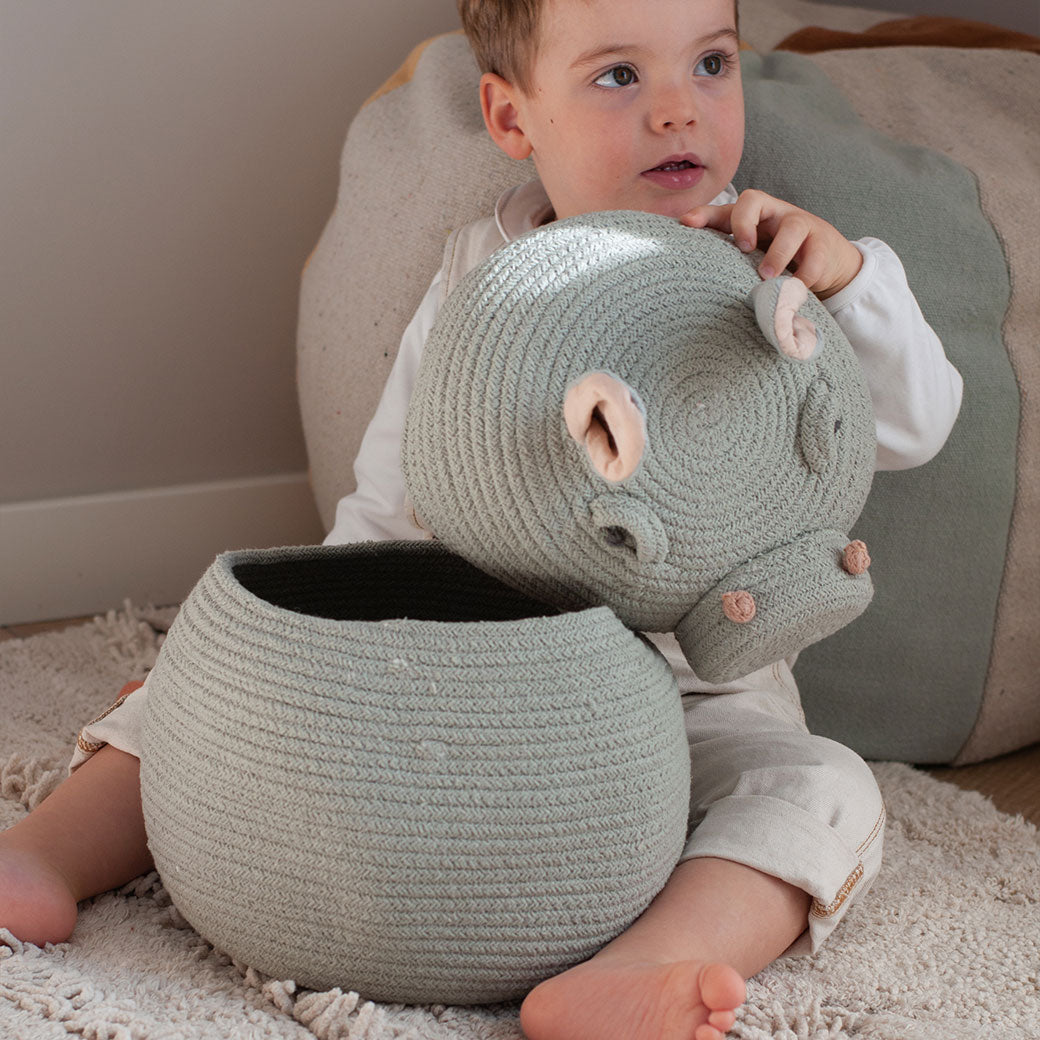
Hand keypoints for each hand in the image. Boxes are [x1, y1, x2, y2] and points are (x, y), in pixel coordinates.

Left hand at [680, 189, 861, 299]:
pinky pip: (815, 258)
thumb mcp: (752, 256)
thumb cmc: (778, 255)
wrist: (827, 259)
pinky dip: (804, 277)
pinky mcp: (823, 245)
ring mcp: (801, 226)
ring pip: (792, 228)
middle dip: (743, 222)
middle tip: (743, 248)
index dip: (705, 214)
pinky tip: (794, 292)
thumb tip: (691, 282)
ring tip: (767, 277)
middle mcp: (774, 214)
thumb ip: (728, 260)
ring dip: (778, 253)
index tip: (687, 224)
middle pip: (754, 199)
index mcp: (752, 216)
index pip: (726, 208)